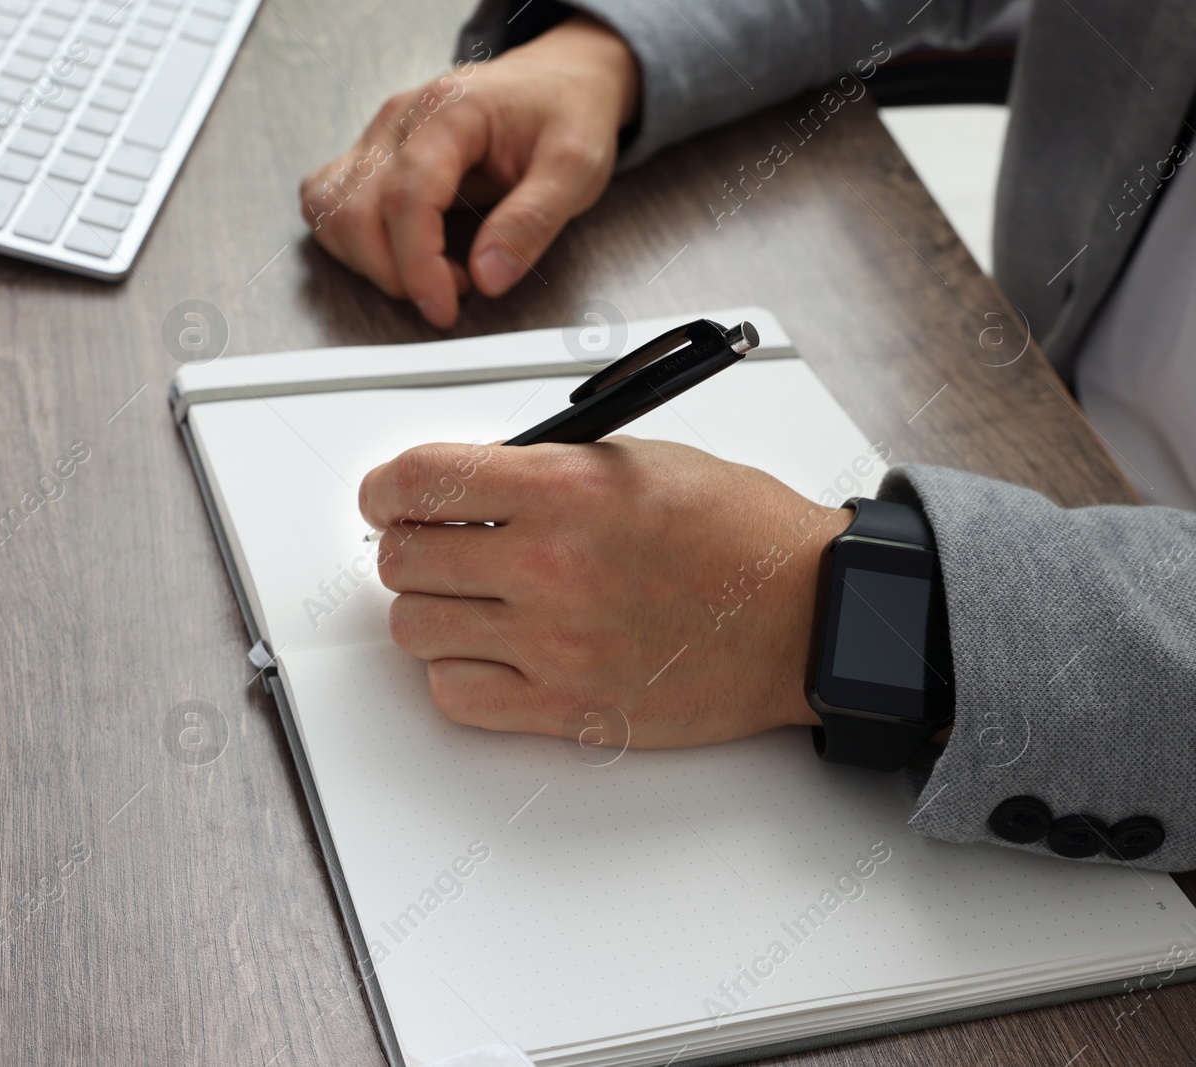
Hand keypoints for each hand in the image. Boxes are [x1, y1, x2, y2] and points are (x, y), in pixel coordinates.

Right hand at [300, 16, 639, 328]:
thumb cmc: (564, 113)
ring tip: (430, 270)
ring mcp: (377, 136)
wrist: (556, 79)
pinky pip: (325, 203)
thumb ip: (534, 220)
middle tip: (453, 290)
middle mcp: (399, 119)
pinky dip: (350, 241)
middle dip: (395, 274)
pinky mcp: (369, 155)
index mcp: (448, 111)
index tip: (444, 308)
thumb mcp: (577, 163)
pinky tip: (397, 252)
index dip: (417, 266)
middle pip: (355, 213)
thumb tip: (489, 277)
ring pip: (329, 212)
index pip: (406, 198)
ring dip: (368, 262)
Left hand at [358, 439, 851, 748]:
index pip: (420, 481)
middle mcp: (552, 569)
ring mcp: (556, 647)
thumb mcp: (634, 460)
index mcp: (566, 490)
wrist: (810, 617)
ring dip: (430, 609)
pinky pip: (456, 696)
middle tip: (432, 545)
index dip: (385, 488)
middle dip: (407, 547)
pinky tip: (489, 649)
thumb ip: (539, 468)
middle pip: (404, 561)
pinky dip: (456, 672)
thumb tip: (463, 484)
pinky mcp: (570, 711)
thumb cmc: (738, 533)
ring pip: (416, 631)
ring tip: (469, 598)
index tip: (386, 498)